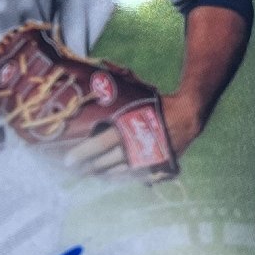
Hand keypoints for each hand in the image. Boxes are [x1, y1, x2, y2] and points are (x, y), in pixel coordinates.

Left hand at [63, 91, 203, 177]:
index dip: (81, 153)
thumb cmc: (158, 103)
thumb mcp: (136, 94)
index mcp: (128, 129)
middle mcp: (135, 148)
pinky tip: (108, 176)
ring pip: (116, 173)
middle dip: (87, 166)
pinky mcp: (154, 169)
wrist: (188, 116)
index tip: (67, 161)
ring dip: (100, 173)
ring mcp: (145, 161)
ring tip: (88, 172)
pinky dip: (117, 177)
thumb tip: (96, 76)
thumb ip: (116, 89)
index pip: (99, 144)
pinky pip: (131, 178)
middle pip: (104, 163)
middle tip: (74, 168)